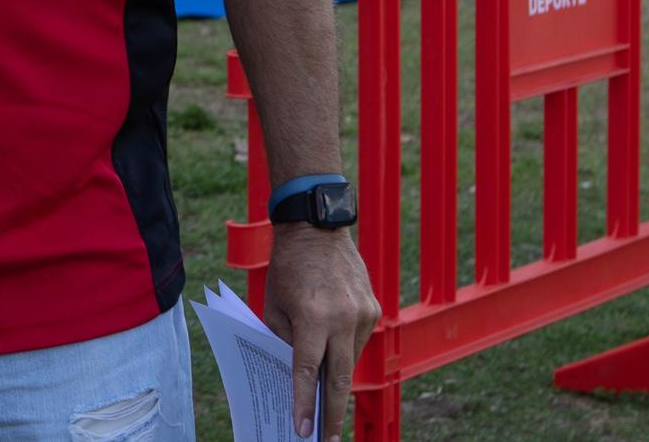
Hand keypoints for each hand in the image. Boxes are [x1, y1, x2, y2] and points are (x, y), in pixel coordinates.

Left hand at [262, 223, 380, 441]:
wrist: (317, 227)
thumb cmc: (287, 267)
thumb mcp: (274, 306)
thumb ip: (285, 340)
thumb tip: (296, 375)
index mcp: (313, 316)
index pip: (307, 371)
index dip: (303, 403)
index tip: (302, 430)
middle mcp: (343, 317)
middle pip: (339, 379)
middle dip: (332, 413)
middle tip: (326, 439)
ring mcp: (363, 314)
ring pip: (350, 360)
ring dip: (336, 378)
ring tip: (325, 404)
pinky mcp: (374, 309)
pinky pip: (357, 341)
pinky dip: (343, 350)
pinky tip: (332, 353)